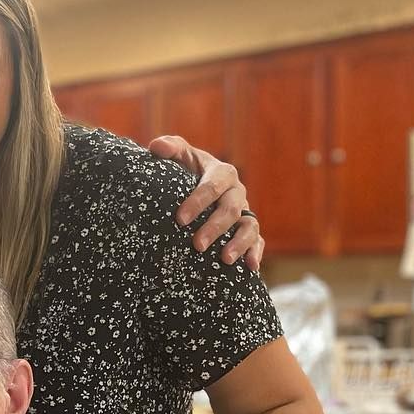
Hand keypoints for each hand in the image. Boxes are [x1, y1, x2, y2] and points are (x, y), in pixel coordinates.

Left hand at [147, 135, 263, 270]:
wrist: (195, 184)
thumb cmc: (185, 169)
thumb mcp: (179, 156)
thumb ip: (170, 148)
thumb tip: (156, 147)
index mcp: (222, 173)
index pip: (212, 186)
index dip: (198, 202)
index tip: (181, 219)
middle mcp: (236, 193)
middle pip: (230, 210)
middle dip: (214, 227)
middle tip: (196, 245)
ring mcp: (245, 211)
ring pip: (248, 226)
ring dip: (239, 243)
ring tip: (224, 259)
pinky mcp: (247, 228)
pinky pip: (257, 240)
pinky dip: (255, 252)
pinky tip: (249, 267)